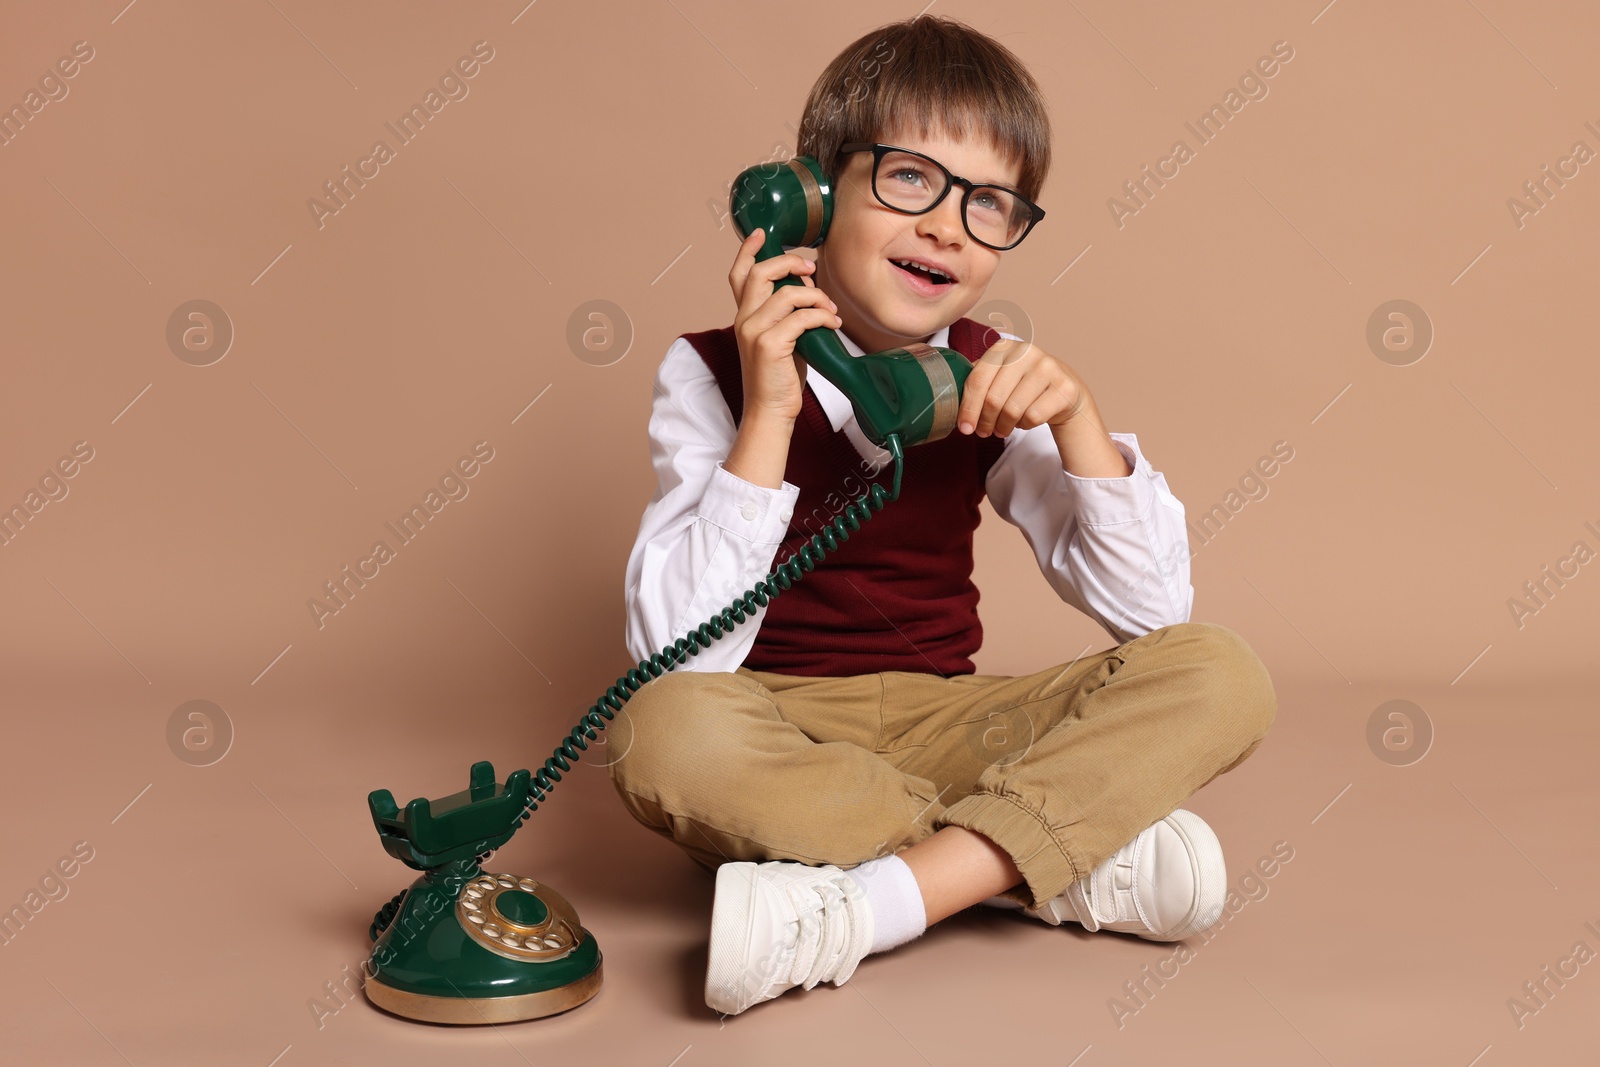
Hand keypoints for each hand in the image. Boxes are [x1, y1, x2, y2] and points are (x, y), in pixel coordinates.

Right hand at [728, 228, 841, 422]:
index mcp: (744, 316)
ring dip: (816, 296)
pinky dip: (822, 316)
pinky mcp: (769, 345)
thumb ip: (785, 313)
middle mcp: (744, 320)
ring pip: (787, 294)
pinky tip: (832, 323)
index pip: (738, 275)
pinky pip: (801, 317)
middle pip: (762, 273)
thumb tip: (808, 287)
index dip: (747, 250)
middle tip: (811, 268)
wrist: (770, 411)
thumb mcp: (779, 339)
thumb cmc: (778, 378)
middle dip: (790, 263)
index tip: (760, 233)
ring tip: (830, 309)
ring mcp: (754, 332)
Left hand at [956, 338, 1088, 437]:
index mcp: (1005, 346)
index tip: (964, 427)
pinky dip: (1025, 425)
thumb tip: (952, 403)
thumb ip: (978, 381)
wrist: (1064, 392)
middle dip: (985, 421)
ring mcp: (1048, 367)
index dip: (968, 407)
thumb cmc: (1024, 385)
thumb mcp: (1000, 375)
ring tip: (1002, 429)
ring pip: (1013, 409)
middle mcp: (1027, 351)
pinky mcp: (1064, 387)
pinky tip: (1025, 420)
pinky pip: (1033, 416)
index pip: (978, 380)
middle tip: (984, 432)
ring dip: (1003, 426)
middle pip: (994, 398)